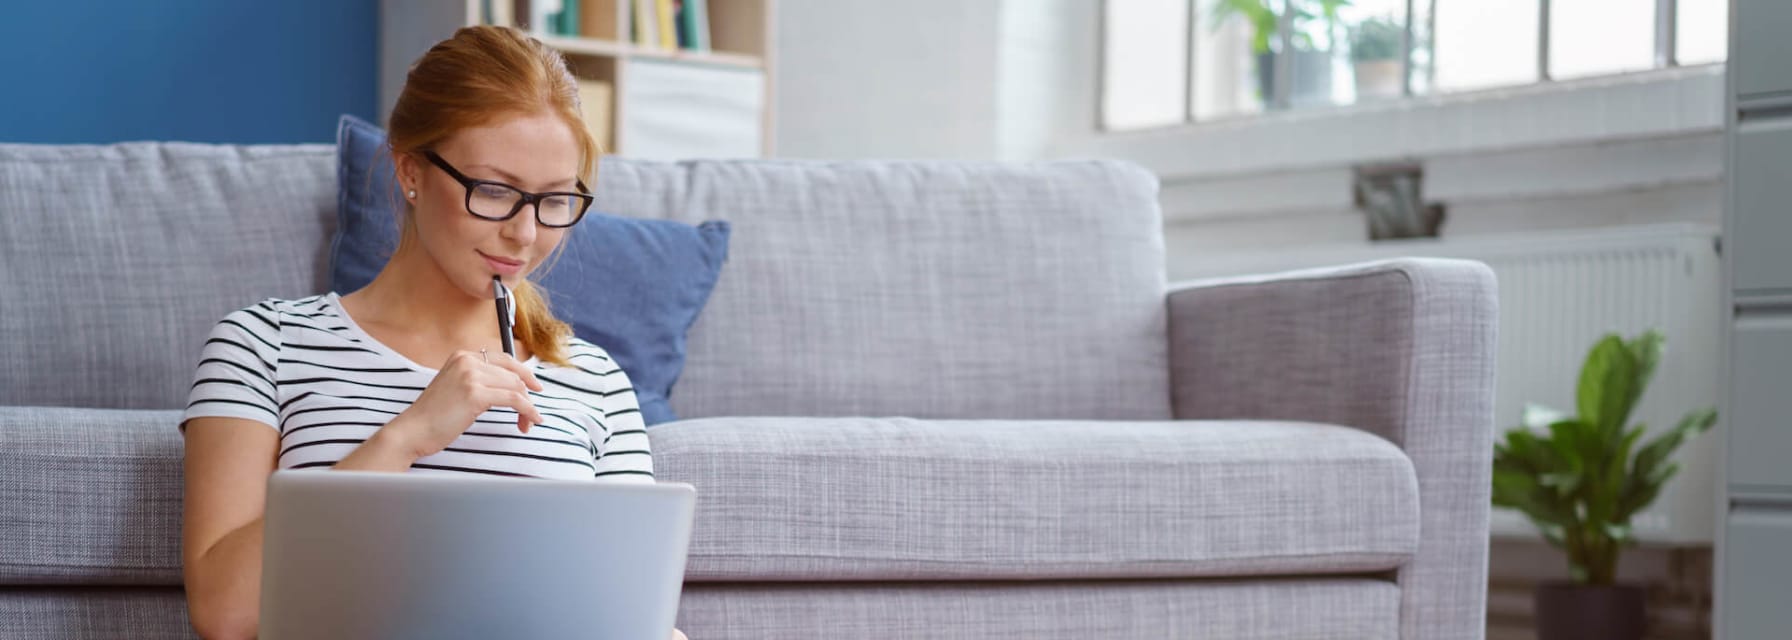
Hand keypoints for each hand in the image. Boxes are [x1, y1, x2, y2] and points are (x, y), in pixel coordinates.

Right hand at [383, 349, 545, 458]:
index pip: (505, 360)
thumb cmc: (434, 416)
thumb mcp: (456, 387)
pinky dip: (527, 410)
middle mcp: (467, 360)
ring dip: (527, 407)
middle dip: (527, 396)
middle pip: (513, 375)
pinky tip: (531, 420)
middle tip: (530, 416)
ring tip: (527, 423)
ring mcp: (470, 375)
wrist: (412, 430)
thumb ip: (479, 380)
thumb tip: (514, 385)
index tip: (536, 388)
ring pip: (516, 387)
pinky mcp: (475, 393)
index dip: (525, 374)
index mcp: (463, 356)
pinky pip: (514, 400)